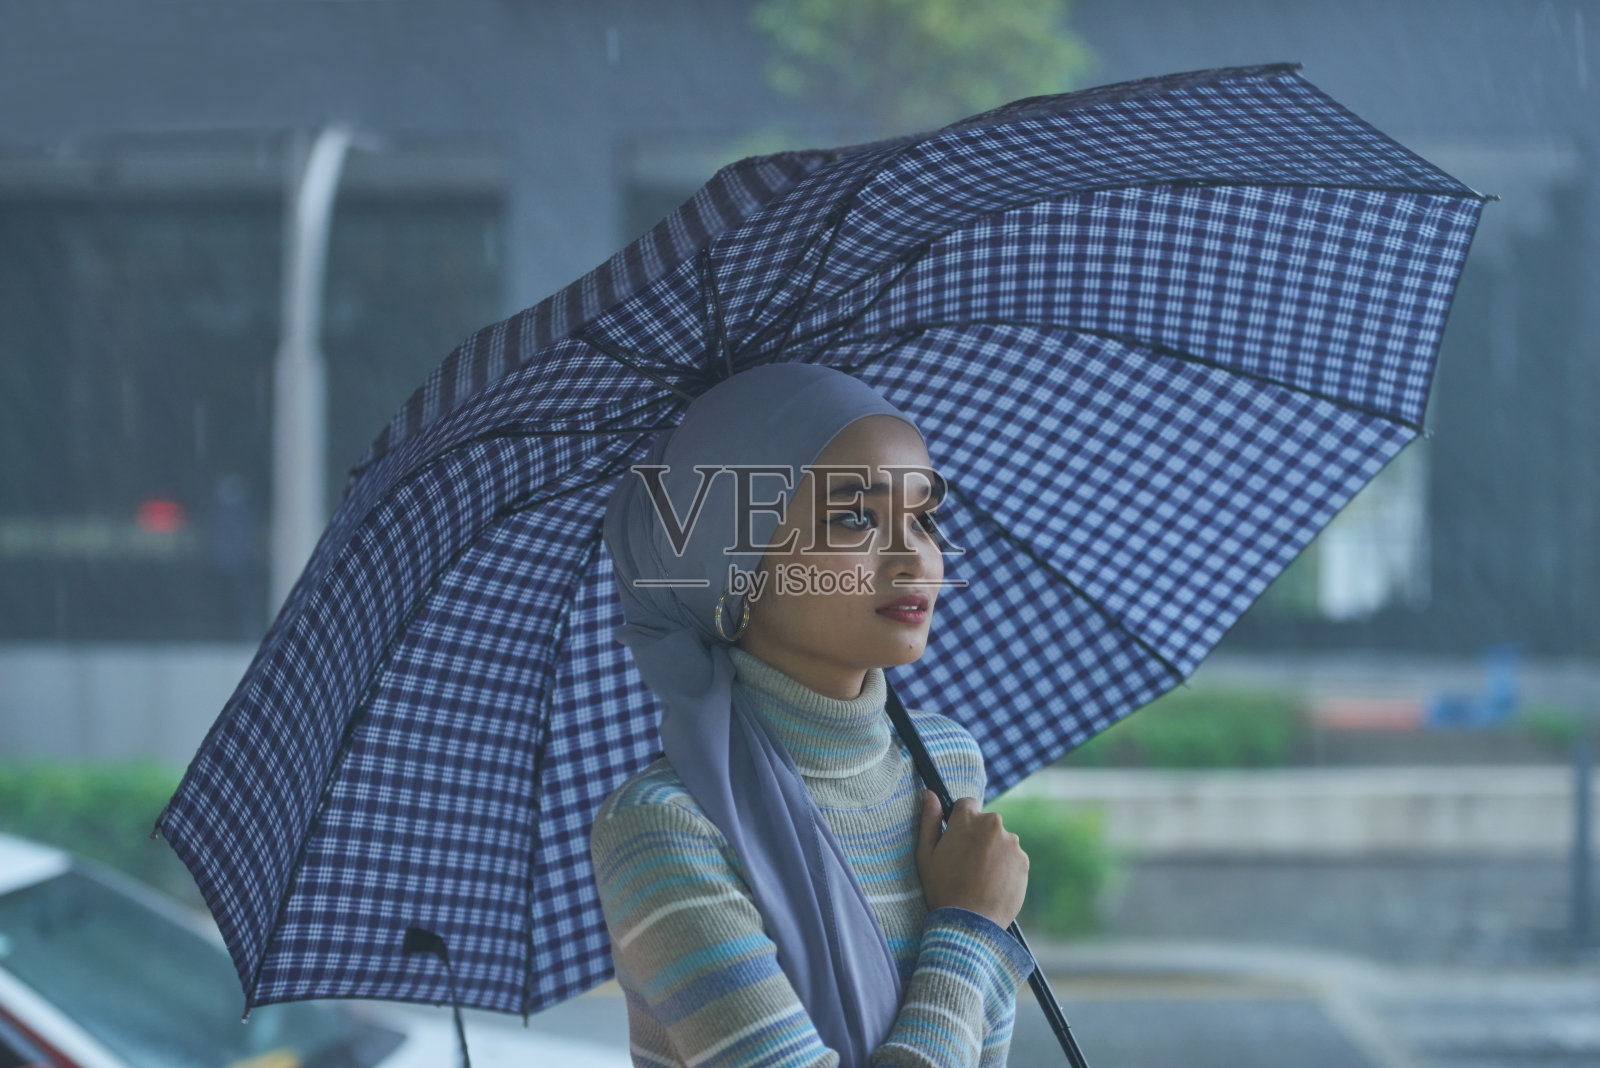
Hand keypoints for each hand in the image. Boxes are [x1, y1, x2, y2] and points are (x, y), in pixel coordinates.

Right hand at [914, 789, 1028, 929]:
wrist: (969, 923)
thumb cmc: (942, 888)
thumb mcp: (926, 854)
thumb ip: (929, 819)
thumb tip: (928, 793)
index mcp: (967, 819)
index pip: (967, 804)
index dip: (960, 820)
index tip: (956, 838)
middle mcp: (993, 824)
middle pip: (985, 823)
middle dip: (977, 837)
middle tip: (965, 864)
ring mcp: (1011, 843)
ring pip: (1000, 841)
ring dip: (992, 852)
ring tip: (979, 878)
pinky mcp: (1023, 861)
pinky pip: (1013, 858)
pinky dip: (1004, 868)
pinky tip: (992, 885)